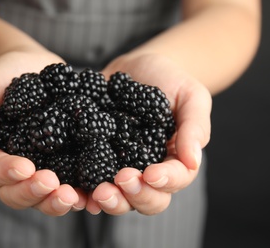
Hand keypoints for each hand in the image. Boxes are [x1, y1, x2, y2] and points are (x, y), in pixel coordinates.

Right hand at [0, 51, 87, 215]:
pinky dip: (81, 192)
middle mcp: (12, 171)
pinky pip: (70, 184)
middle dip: (34, 192)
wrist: (29, 67)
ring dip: (57, 201)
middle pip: (17, 194)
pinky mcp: (64, 164)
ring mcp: (40, 170)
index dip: (6, 173)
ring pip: (43, 197)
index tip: (25, 167)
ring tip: (73, 196)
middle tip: (52, 184)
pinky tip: (92, 192)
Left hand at [85, 53, 210, 214]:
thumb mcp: (190, 96)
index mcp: (172, 159)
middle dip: (135, 196)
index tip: (151, 174)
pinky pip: (89, 181)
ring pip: (118, 197)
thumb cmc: (170, 80)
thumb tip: (192, 162)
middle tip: (121, 180)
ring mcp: (119, 166)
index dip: (165, 181)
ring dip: (109, 200)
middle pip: (146, 199)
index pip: (175, 180)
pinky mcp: (94, 157)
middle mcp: (146, 170)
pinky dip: (83, 191)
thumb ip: (194, 127)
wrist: (136, 67)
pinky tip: (75, 190)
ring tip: (98, 192)